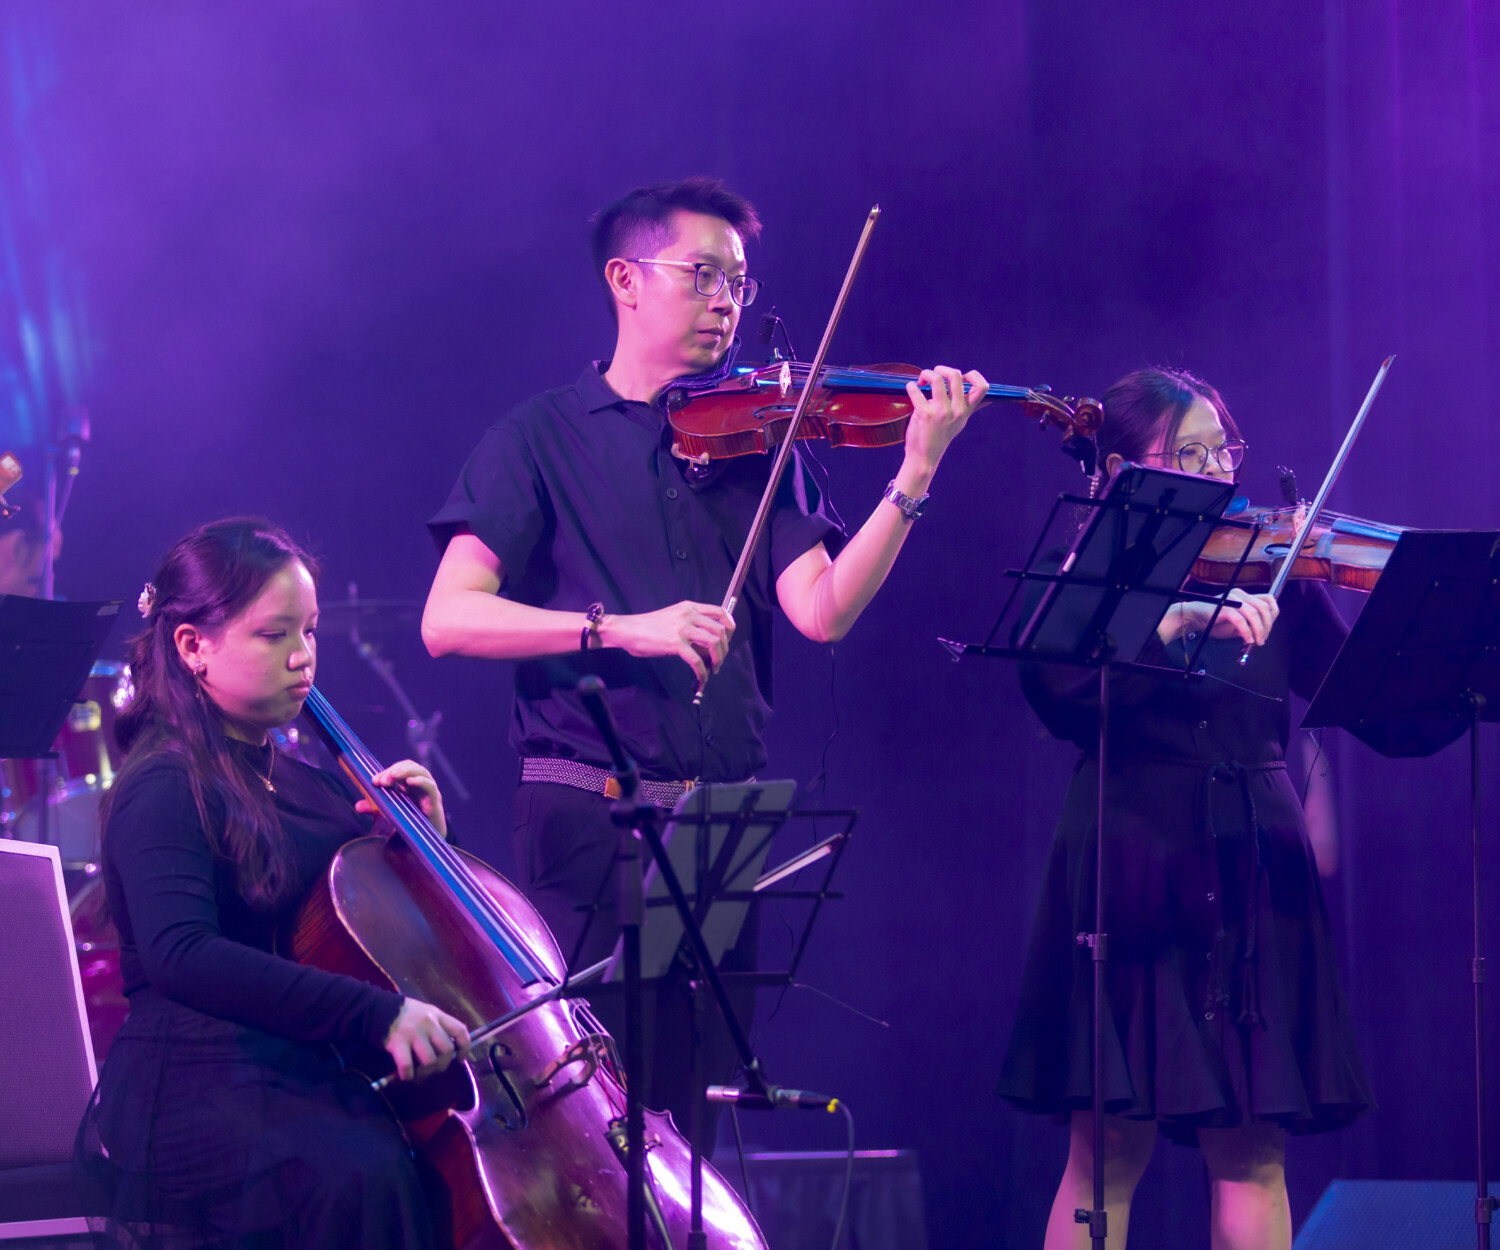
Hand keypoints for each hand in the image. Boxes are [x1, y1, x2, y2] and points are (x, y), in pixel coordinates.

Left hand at [357, 761, 446, 836]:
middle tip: (382, 780)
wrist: (425, 840)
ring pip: (421, 772)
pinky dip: (420, 782)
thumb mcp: (389, 812)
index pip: (400, 769)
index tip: (375, 781)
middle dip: (395, 770)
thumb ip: (375, 808)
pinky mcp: (434, 802)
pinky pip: (430, 787)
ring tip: (393, 775)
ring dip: (406, 771)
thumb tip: (358, 805)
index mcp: (410, 784)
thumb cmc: (409, 822)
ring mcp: (428, 791)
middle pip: (411, 767)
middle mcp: (420, 784)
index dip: (388, 771)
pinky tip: (410, 781)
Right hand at [382, 997, 470, 1082]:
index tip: (461, 1059)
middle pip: (447, 1050)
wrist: (376, 1009)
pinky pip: (408, 1066)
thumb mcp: (426, 1012)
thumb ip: (437, 1026)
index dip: (465, 1047)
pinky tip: (406, 1076)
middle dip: (442, 1065)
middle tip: (434, 1069)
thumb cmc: (404, 1013)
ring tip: (419, 1075)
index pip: (460, 1030)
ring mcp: (414, 1033)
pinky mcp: (398, 1043)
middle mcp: (429, 1023)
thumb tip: (449, 1049)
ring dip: (426, 1073)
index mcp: (437, 1014)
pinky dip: (408, 1075)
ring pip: (430, 1060)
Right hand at [605, 600, 734, 684]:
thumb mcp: (673, 619)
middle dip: (724, 648)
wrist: (626, 630)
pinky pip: (697, 660)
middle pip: (720, 630)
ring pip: (713, 643)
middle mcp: (689, 615)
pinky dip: (702, 672)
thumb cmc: (647, 627)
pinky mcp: (675, 643)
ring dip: (717, 659)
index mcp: (689, 607)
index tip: (729, 640)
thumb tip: (707, 647)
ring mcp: (682, 628)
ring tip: (713, 669)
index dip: (729, 626)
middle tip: (719, 660)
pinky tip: (701, 678)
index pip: (720, 612)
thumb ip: (691, 627)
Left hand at [901, 366, 988, 478]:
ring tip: (921, 381)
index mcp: (966, 410)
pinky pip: (916, 391)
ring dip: (926, 374)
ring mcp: (941, 412)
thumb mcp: (960, 422)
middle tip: (933, 375)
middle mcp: (956, 410)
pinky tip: (911, 389)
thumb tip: (988, 400)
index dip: (973, 375)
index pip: (982, 387)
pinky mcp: (925, 414)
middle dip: (941, 369)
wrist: (924, 457)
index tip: (961, 377)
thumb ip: (971, 408)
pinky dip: (911, 386)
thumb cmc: (941, 436)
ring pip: (936, 379)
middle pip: (955, 375)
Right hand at [1158, 589, 1278, 647]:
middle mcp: (1240, 595)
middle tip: (1263, 639)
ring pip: (1254, 614)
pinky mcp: (1224, 608)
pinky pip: (1241, 620)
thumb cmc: (1214, 621)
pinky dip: (1247, 632)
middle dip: (1267, 625)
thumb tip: (1264, 631)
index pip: (1268, 600)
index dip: (1273, 615)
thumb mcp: (1237, 622)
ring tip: (1257, 642)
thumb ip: (1250, 622)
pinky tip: (1247, 640)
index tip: (1269, 629)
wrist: (1193, 618)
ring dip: (1259, 630)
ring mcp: (1232, 600)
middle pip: (1264, 607)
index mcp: (1244, 596)